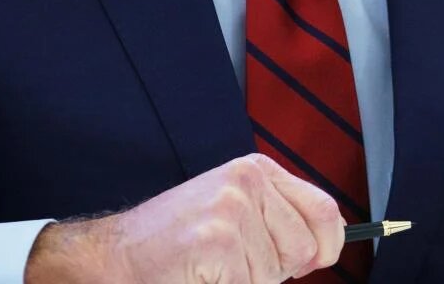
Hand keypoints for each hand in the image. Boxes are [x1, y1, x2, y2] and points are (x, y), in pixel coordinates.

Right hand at [25, 153, 345, 283]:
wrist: (116, 256)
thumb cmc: (174, 241)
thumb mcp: (233, 211)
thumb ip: (277, 220)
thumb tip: (326, 248)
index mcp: (255, 171)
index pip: (322, 209)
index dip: (328, 244)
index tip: (320, 259)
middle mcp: (246, 182)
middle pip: (304, 247)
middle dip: (278, 270)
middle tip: (235, 265)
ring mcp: (231, 210)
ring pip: (277, 273)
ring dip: (249, 281)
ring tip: (214, 267)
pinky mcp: (218, 241)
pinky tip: (202, 275)